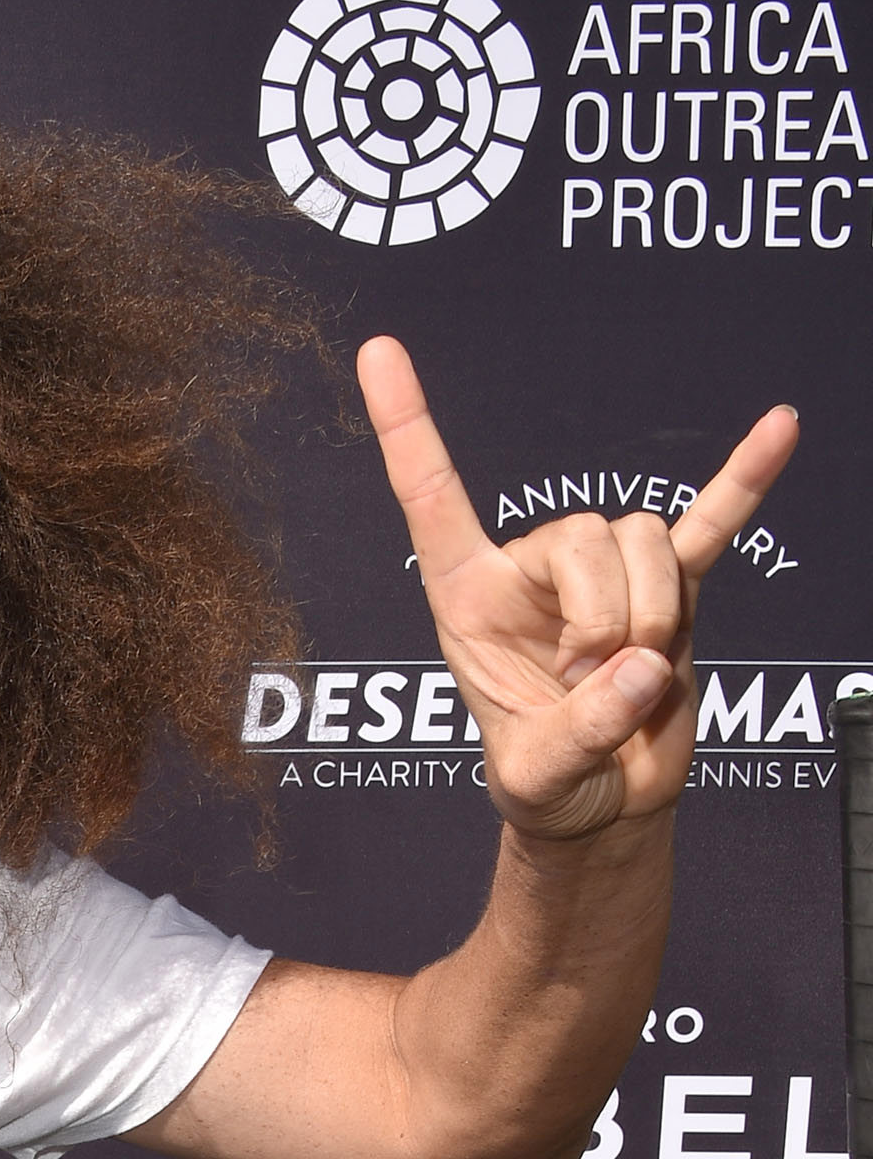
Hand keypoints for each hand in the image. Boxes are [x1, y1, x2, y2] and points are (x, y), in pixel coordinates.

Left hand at [359, 334, 799, 846]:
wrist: (605, 807)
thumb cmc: (550, 786)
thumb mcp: (539, 778)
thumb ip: (581, 731)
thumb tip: (646, 667)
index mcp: (470, 598)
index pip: (432, 498)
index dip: (408, 428)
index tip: (378, 350)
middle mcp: (534, 571)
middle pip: (582, 532)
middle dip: (602, 618)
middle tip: (586, 685)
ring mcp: (607, 575)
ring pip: (643, 540)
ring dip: (651, 615)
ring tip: (629, 679)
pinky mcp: (672, 590)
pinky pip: (709, 525)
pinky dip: (743, 482)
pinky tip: (781, 427)